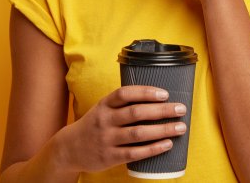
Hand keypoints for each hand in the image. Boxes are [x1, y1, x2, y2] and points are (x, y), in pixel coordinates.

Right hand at [55, 85, 185, 173]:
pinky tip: (167, 144)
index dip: (146, 92)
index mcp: (104, 105)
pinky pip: (134, 153)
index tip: (165, 93)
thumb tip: (159, 98)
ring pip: (138, 133)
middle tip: (181, 109)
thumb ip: (124, 103)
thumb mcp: (104, 108)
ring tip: (180, 127)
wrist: (69, 149)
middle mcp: (105, 120)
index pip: (125, 94)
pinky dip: (153, 149)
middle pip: (136, 113)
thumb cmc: (95, 124)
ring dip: (162, 130)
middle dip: (162, 110)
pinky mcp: (110, 157)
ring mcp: (107, 139)